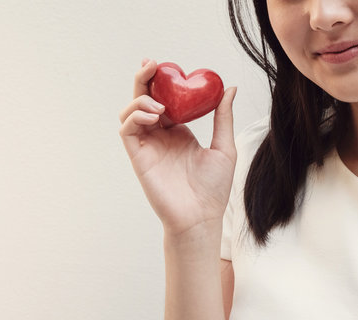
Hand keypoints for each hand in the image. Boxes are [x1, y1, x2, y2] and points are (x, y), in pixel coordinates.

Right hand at [118, 58, 237, 237]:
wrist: (202, 216)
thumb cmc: (214, 188)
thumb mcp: (224, 147)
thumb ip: (222, 117)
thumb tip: (229, 89)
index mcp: (178, 132)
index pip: (164, 100)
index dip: (161, 82)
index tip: (166, 65)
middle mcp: (160, 137)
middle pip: (144, 101)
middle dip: (144, 80)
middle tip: (151, 64)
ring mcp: (148, 146)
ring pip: (130, 113)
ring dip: (140, 100)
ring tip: (159, 105)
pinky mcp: (139, 157)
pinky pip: (127, 131)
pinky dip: (135, 117)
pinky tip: (153, 116)